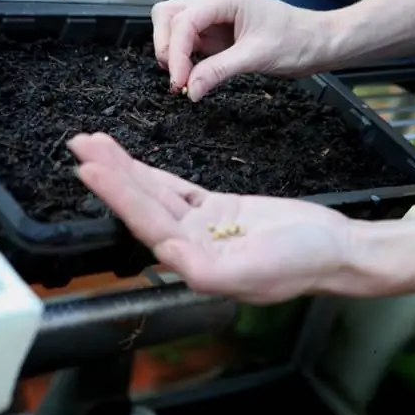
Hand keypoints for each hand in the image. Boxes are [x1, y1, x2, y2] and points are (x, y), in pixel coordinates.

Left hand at [68, 132, 349, 302]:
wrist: (334, 249)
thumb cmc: (303, 262)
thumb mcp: (256, 270)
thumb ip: (207, 269)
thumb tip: (164, 254)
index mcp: (194, 263)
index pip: (146, 223)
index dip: (116, 195)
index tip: (89, 168)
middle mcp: (189, 246)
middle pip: (141, 204)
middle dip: (109, 173)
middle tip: (80, 144)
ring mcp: (201, 227)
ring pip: (154, 193)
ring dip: (124, 169)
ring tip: (95, 144)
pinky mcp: (215, 210)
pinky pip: (176, 188)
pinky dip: (152, 174)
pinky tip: (131, 163)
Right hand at [151, 0, 326, 101]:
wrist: (318, 43)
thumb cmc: (296, 42)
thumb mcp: (257, 58)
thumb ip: (219, 71)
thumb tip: (190, 90)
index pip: (185, 19)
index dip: (175, 51)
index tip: (178, 81)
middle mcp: (216, 1)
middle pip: (169, 14)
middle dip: (165, 46)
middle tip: (177, 79)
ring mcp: (214, 15)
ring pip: (173, 24)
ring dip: (171, 51)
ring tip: (183, 79)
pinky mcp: (216, 31)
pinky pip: (188, 40)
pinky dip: (183, 57)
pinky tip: (192, 76)